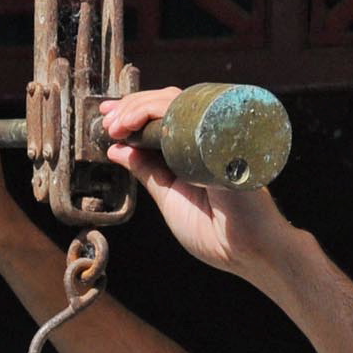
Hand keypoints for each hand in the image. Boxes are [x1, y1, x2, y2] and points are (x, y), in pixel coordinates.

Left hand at [100, 91, 300, 280]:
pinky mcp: (224, 136)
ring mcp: (217, 134)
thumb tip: (117, 149)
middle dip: (131, 107)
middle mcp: (206, 137)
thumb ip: (146, 170)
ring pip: (176, 101)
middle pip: (167, 103)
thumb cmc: (213, 231)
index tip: (107, 118)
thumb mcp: (168, 196)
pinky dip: (157, 112)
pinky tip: (135, 123)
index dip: (133, 113)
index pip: (162, 118)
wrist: (245, 251)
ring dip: (139, 107)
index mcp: (193, 150)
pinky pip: (189, 113)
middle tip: (107, 121)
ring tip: (116, 124)